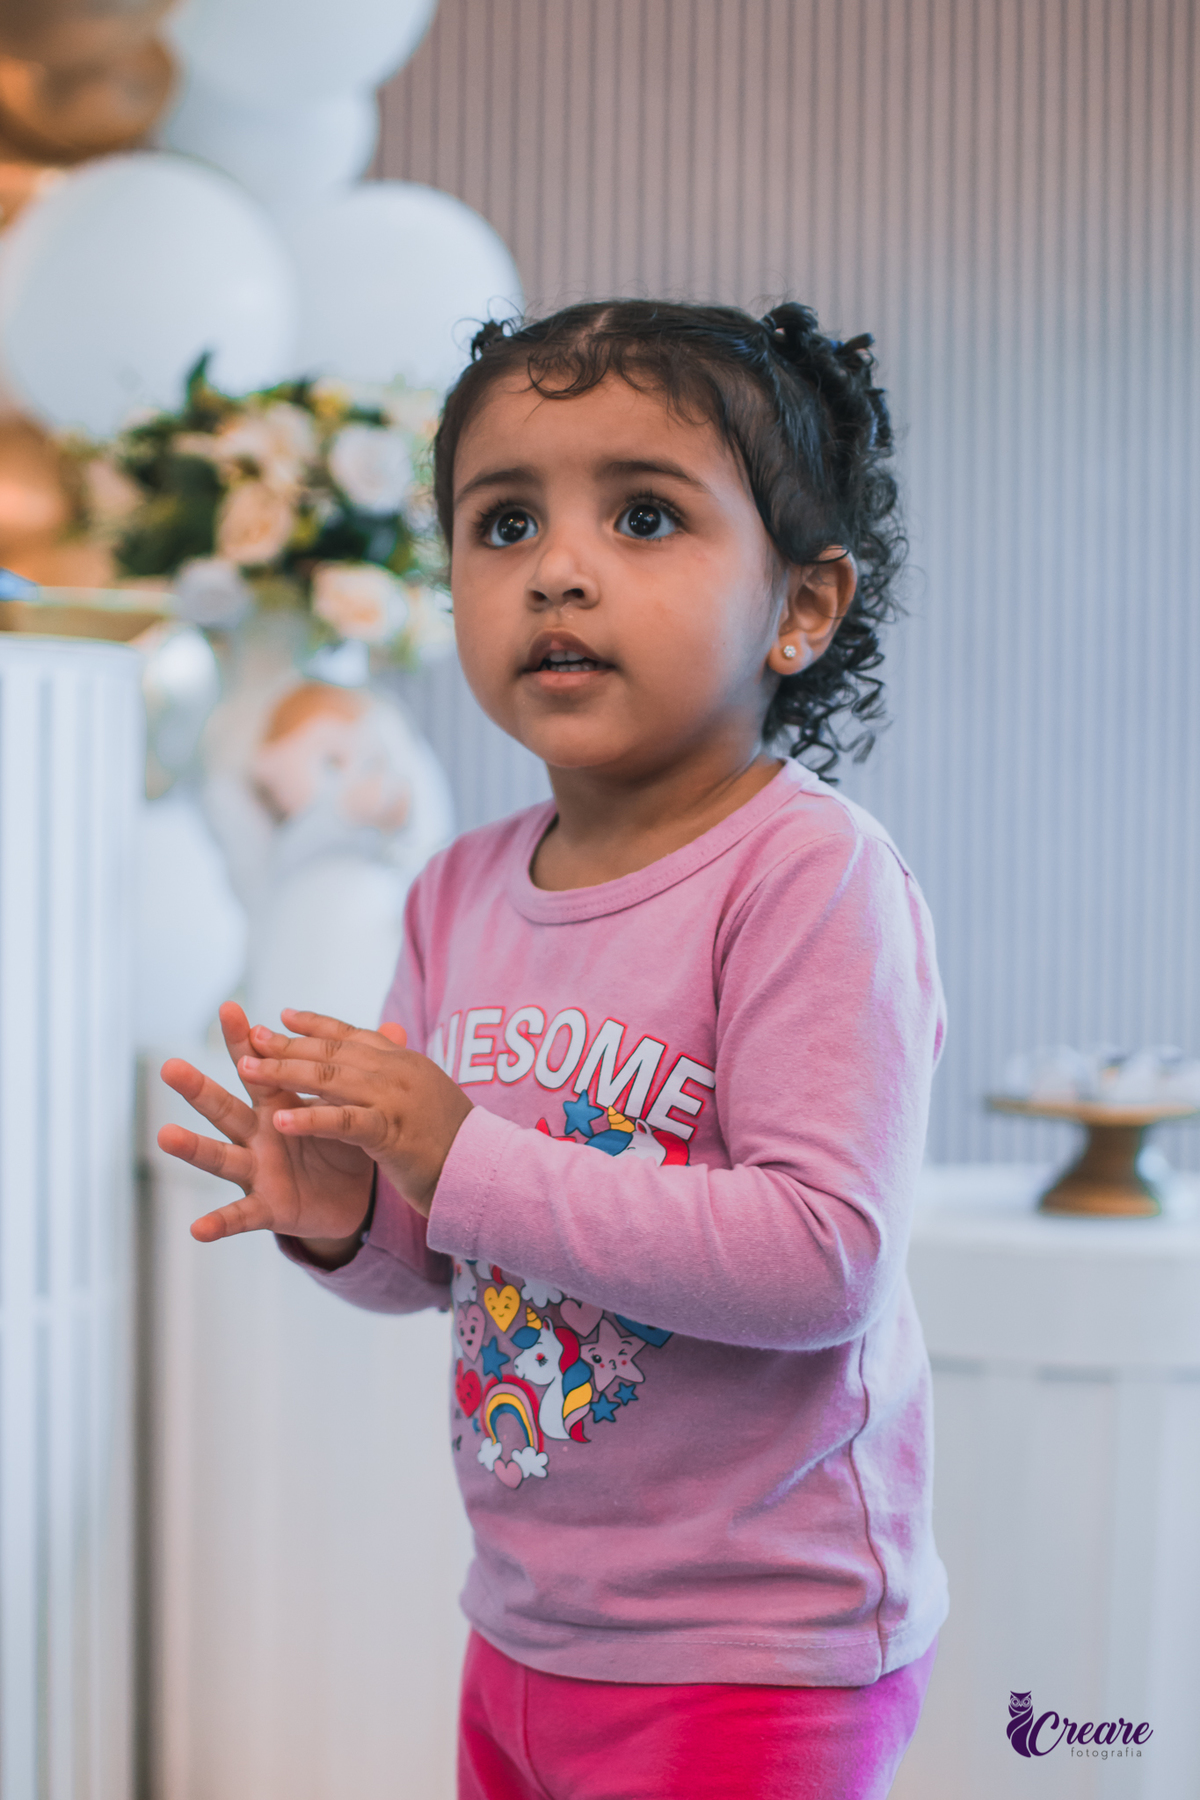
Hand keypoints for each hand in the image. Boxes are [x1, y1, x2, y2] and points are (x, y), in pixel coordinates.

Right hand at [158, 1000, 377, 1258]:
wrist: (350, 1197)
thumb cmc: (340, 1143)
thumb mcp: (351, 1105)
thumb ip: (364, 1071)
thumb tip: (398, 1027)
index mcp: (277, 1105)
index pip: (259, 1066)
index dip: (244, 1040)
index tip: (228, 1008)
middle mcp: (258, 1134)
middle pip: (225, 1106)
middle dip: (198, 1088)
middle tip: (170, 1067)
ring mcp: (256, 1170)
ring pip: (220, 1156)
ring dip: (192, 1148)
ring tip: (164, 1135)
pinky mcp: (265, 1206)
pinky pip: (239, 1216)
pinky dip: (217, 1222)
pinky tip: (196, 1229)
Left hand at [235, 1007, 473, 1219]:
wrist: (488, 1171)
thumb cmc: (453, 1139)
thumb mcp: (425, 1096)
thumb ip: (398, 1075)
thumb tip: (379, 1057)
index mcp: (405, 1062)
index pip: (352, 1034)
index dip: (315, 1025)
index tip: (282, 1016)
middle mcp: (399, 1071)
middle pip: (332, 1050)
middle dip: (286, 1044)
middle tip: (249, 1038)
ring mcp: (396, 1099)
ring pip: (331, 1077)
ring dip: (285, 1071)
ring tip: (248, 1070)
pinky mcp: (393, 1133)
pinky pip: (344, 1121)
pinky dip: (310, 1118)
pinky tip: (280, 1120)